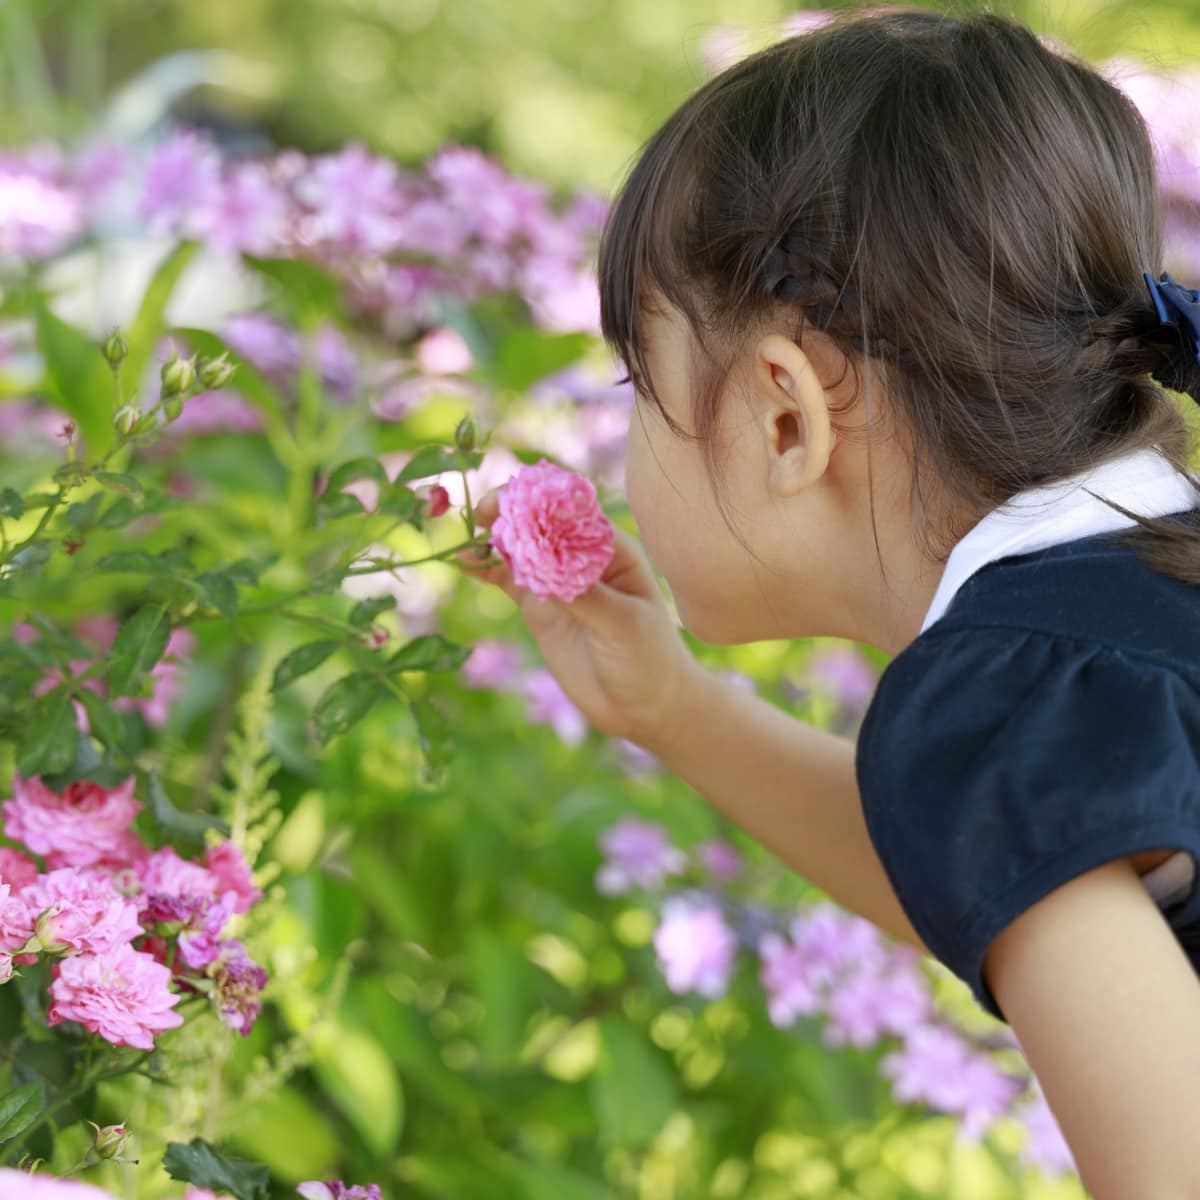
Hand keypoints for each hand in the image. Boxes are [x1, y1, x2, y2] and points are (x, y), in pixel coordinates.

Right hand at [457, 490, 699, 744]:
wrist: (643, 705)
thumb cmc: (649, 658)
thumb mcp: (624, 625)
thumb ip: (587, 597)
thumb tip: (545, 569)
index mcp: (613, 551)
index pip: (573, 514)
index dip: (542, 503)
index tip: (515, 501)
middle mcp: (583, 559)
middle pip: (541, 525)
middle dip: (512, 515)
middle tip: (482, 513)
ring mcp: (558, 582)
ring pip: (520, 549)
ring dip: (493, 539)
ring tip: (465, 540)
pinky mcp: (540, 607)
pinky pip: (508, 580)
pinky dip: (486, 569)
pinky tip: (463, 562)